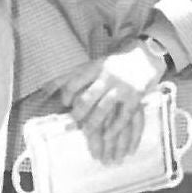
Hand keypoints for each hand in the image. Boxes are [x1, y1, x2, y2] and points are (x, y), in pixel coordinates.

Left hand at [64, 45, 162, 163]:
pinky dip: (115, 128)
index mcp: (96, 67)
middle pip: (88, 97)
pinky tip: (108, 136)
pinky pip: (124, 115)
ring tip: (87, 134)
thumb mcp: (95, 64)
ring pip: (104, 108)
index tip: (65, 103)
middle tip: (73, 124)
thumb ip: (73, 75)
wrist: (147, 56)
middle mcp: (108, 76)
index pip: (75, 81)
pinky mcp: (136, 96)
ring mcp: (122, 86)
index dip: (67, 94)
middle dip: (78, 113)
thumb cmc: (116, 63)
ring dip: (94, 123)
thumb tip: (45, 87)